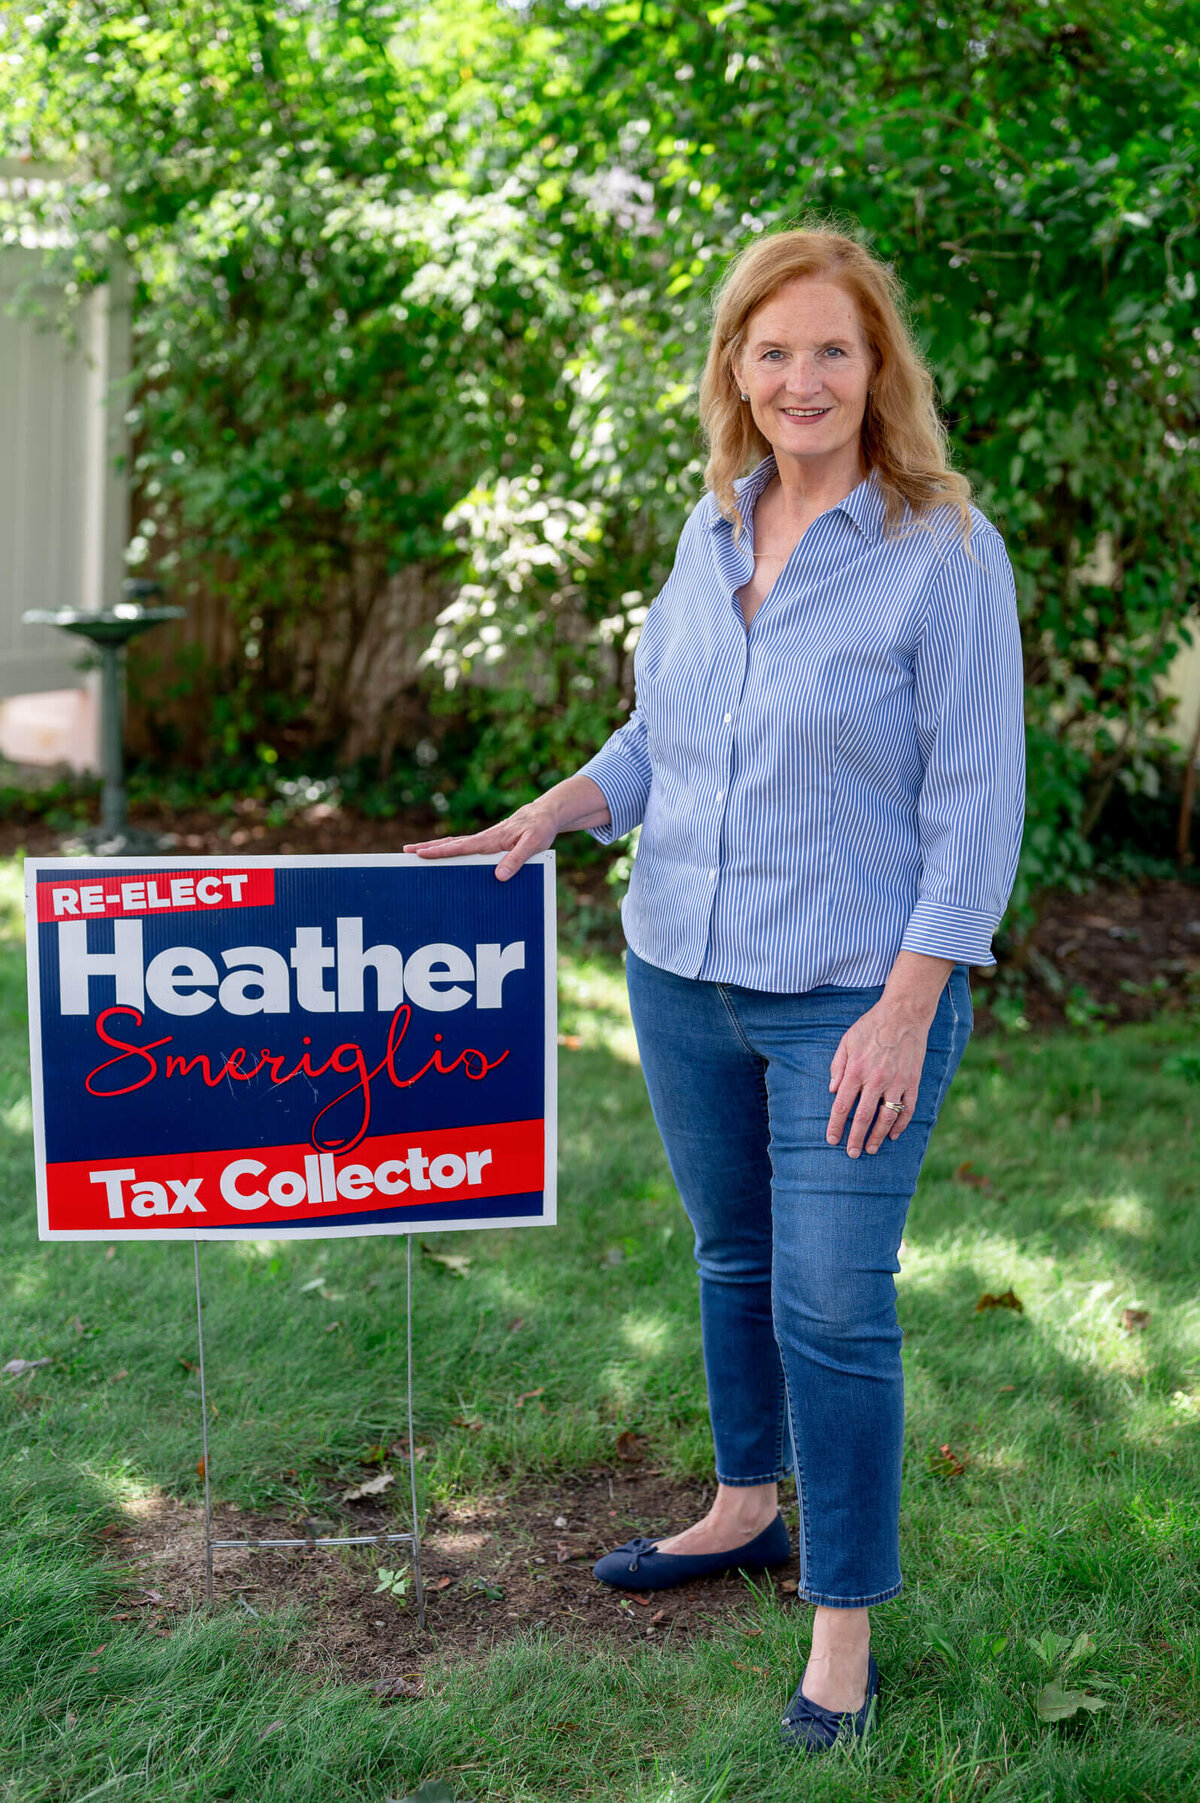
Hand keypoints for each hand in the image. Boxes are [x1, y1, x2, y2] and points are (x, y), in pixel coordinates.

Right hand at [403, 801, 558, 881]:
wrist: (545, 815)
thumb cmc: (539, 829)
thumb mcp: (532, 845)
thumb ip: (516, 860)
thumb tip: (498, 876)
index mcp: (490, 840)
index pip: (460, 847)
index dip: (440, 852)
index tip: (421, 853)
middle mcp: (483, 839)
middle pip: (450, 843)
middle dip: (428, 847)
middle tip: (406, 851)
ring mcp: (484, 840)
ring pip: (455, 844)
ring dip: (436, 847)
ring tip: (416, 851)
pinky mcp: (489, 842)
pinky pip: (465, 847)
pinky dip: (450, 849)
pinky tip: (444, 854)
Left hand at [826, 998, 931, 1157]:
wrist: (904, 1014)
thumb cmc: (871, 1026)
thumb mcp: (846, 1041)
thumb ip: (837, 1066)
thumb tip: (832, 1091)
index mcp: (856, 1070)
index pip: (842, 1105)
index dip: (836, 1125)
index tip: (832, 1140)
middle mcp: (876, 1080)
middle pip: (863, 1117)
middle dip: (856, 1138)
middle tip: (851, 1153)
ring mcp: (896, 1082)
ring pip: (886, 1118)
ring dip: (878, 1136)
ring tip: (871, 1149)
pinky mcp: (913, 1082)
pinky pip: (907, 1109)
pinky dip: (901, 1125)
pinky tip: (893, 1135)